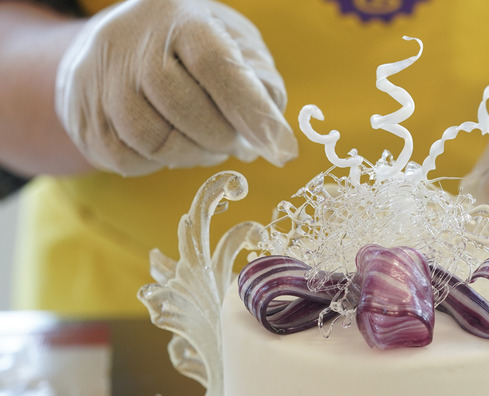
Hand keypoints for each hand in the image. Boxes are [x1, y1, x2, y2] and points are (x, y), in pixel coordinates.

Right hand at [55, 0, 296, 175]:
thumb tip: (270, 135)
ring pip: (154, 140)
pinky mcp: (84, 117)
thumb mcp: (236, 45)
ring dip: (195, 155)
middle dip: (222, 138)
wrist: (116, 46)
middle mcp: (132, 42)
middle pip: (184, 109)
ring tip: (209, 145)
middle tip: (237, 143)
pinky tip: (173, 145)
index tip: (280, 147)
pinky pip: (128, 160)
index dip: (251, 111)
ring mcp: (100, 80)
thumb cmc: (193, 49)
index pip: (216, 65)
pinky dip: (161, 163)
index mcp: (179, 16)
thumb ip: (261, 82)